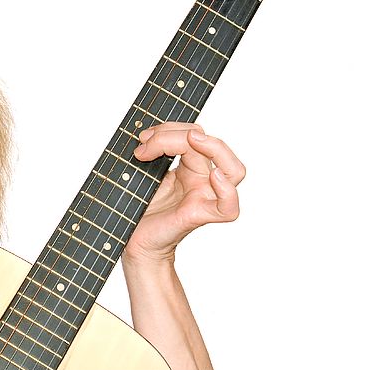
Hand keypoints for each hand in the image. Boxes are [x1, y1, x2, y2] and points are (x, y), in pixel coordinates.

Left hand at [125, 122, 245, 264]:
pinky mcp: (199, 215)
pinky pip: (228, 207)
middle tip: (147, 143)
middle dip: (177, 133)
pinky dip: (227, 191)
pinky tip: (214, 177)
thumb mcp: (145, 173)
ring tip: (191, 142)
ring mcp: (204, 196)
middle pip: (211, 144)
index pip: (194, 134)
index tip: (141, 141)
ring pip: (233, 170)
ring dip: (214, 147)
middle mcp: (202, 180)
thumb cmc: (140, 209)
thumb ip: (152, 153)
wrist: (134, 239)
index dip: (168, 130)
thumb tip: (146, 134)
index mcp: (190, 167)